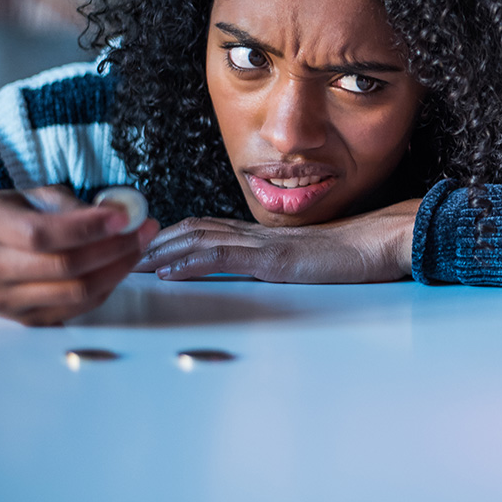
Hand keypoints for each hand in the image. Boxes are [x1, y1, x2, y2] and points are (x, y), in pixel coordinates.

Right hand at [0, 186, 160, 325]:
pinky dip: (106, 287)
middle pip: (63, 266)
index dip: (88, 228)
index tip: (125, 218)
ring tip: (138, 247)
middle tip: (144, 231)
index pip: (41, 233)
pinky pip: (77, 308)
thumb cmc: (12, 217)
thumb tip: (122, 213)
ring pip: (75, 292)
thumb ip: (74, 206)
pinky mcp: (23, 319)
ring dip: (118, 269)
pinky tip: (119, 267)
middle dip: (115, 248)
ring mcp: (1, 299)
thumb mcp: (35, 197)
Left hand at [134, 199, 420, 282]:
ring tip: (130, 264)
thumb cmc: (355, 255)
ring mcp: (265, 245)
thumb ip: (283, 262)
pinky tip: (169, 273)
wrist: (383, 243)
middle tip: (118, 254)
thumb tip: (265, 270)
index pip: (207, 228)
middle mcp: (258, 234)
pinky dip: (190, 263)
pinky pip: (223, 258)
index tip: (144, 249)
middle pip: (193, 229)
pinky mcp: (273, 259)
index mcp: (265, 236)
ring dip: (161, 252)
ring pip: (199, 240)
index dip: (172, 235)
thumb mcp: (309, 260)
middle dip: (153, 242)